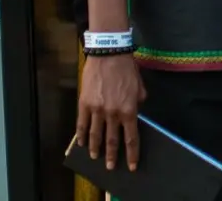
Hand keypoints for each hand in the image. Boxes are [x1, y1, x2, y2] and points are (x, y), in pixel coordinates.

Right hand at [76, 53, 144, 169]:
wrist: (109, 55)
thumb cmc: (127, 69)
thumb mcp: (140, 87)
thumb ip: (138, 103)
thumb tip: (135, 113)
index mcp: (129, 110)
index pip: (131, 137)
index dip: (132, 153)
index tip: (132, 165)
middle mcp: (112, 114)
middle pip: (112, 140)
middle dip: (112, 156)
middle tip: (111, 167)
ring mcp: (96, 110)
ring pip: (95, 135)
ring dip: (95, 148)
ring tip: (95, 157)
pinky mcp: (84, 104)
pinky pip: (82, 124)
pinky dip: (82, 135)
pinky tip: (81, 142)